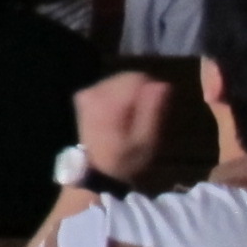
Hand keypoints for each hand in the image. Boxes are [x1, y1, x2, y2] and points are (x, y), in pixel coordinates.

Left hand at [72, 70, 169, 184]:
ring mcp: (86, 93)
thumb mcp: (147, 140)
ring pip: (120, 80)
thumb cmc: (126, 160)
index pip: (138, 78)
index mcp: (108, 103)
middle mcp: (93, 92)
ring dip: (131, 95)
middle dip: (142, 93)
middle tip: (144, 117)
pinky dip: (120, 97)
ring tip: (132, 118)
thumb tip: (162, 84)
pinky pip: (111, 86)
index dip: (153, 91)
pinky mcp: (84, 95)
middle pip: (129, 77)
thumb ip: (154, 110)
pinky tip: (121, 116)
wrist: (96, 170)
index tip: (156, 111)